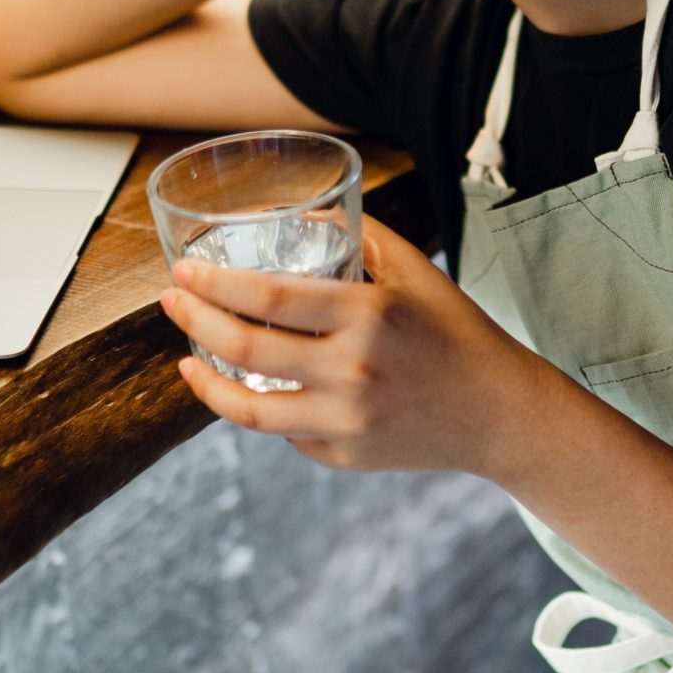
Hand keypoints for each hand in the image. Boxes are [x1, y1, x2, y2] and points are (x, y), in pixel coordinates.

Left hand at [163, 216, 540, 476]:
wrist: (499, 411)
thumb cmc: (457, 332)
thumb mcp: (418, 272)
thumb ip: (363, 238)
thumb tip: (307, 216)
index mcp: (370, 315)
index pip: (270, 296)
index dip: (216, 283)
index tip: (184, 271)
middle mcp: (354, 371)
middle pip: (247, 348)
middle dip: (195, 319)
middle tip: (173, 301)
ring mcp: (347, 420)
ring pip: (248, 409)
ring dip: (205, 381)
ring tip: (188, 361)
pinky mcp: (345, 456)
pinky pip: (286, 432)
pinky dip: (264, 409)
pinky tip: (254, 390)